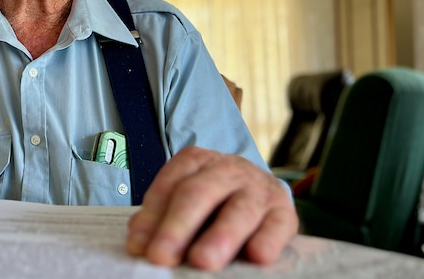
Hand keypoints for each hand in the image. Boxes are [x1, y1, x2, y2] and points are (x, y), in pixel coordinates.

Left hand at [126, 146, 297, 269]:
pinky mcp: (285, 213)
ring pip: (239, 210)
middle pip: (199, 193)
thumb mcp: (184, 201)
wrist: (262, 193)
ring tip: (201, 261)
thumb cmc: (214, 202)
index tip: (138, 246)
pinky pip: (278, 225)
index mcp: (196, 161)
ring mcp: (259, 189)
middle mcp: (228, 169)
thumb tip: (138, 242)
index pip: (170, 184)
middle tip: (160, 256)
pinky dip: (267, 240)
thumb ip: (160, 217)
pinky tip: (257, 257)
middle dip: (177, 227)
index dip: (153, 216)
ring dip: (220, 236)